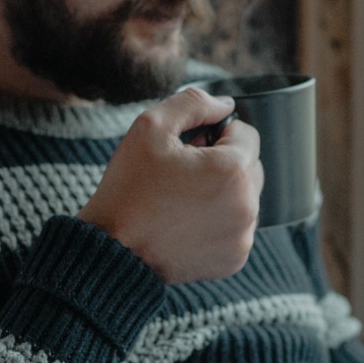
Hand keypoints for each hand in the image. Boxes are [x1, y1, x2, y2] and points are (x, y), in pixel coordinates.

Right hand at [79, 87, 262, 283]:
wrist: (113, 250)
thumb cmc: (129, 190)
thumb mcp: (150, 128)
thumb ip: (193, 103)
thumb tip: (225, 104)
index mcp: (232, 169)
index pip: (247, 134)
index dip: (217, 134)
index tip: (191, 148)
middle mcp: (246, 205)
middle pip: (250, 167)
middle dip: (223, 164)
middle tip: (183, 174)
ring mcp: (242, 236)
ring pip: (245, 198)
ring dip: (223, 193)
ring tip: (183, 201)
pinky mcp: (235, 259)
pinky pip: (238, 229)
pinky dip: (219, 223)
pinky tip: (187, 224)